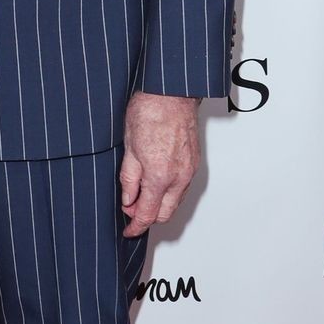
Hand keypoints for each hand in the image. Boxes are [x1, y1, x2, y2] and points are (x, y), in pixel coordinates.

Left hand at [119, 92, 200, 237]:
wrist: (171, 93)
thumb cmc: (148, 113)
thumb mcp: (128, 149)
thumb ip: (129, 180)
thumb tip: (128, 200)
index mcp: (160, 176)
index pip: (148, 215)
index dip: (136, 226)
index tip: (128, 230)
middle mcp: (179, 177)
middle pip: (165, 214)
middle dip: (147, 217)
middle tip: (130, 207)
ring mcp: (190, 170)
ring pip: (175, 202)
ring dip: (159, 204)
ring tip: (140, 191)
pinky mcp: (194, 162)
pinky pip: (182, 187)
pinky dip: (168, 192)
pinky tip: (155, 181)